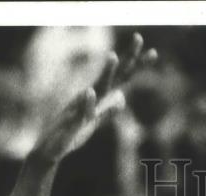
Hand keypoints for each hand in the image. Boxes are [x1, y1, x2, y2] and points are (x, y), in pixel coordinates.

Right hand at [31, 33, 156, 163]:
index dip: (136, 66)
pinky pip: (81, 111)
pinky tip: (90, 92)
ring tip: (113, 56)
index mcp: (100, 98)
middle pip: (114, 77)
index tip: (154, 52)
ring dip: (105, 73)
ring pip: (97, 88)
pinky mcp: (73, 122)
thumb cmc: (72, 133)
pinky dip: (87, 102)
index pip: (122, 79)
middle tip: (139, 38)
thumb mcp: (95, 122)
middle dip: (128, 59)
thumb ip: (108, 111)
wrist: (51, 148)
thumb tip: (122, 99)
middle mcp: (92, 98)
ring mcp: (83, 107)